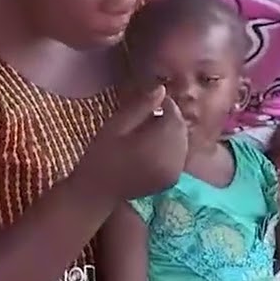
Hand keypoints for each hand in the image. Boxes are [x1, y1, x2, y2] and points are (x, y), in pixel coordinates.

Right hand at [75, 84, 187, 201]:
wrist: (97, 192)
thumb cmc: (102, 155)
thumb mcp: (117, 125)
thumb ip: (140, 106)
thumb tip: (161, 88)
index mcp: (160, 143)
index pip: (174, 115)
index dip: (165, 104)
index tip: (150, 101)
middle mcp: (173, 158)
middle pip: (180, 128)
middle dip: (169, 118)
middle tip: (149, 114)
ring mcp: (175, 171)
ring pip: (182, 142)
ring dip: (170, 132)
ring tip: (149, 130)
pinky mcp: (172, 179)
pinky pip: (178, 156)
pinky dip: (171, 147)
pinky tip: (153, 147)